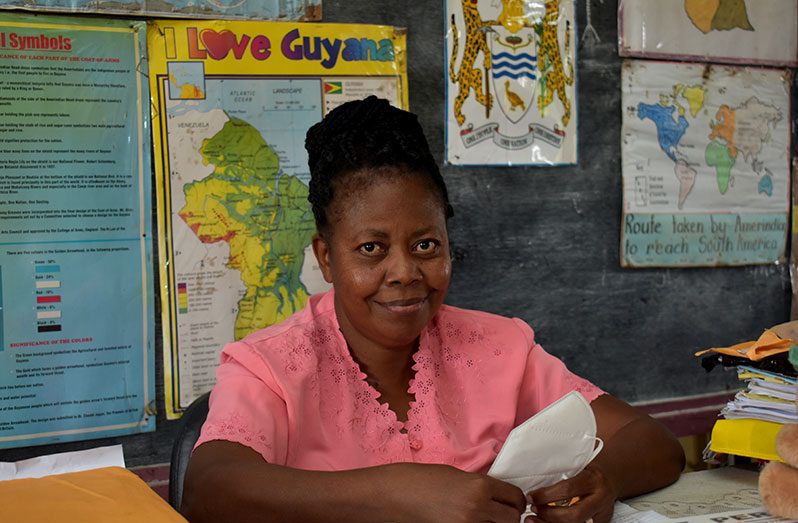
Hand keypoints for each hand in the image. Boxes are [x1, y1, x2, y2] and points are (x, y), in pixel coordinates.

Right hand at [384, 463, 525, 522]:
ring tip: (484, 518)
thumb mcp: (457, 476)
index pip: (515, 497)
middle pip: (512, 518)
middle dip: (510, 515)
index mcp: (479, 486)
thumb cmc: (420, 480)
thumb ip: (480, 486)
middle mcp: (477, 508)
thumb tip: (498, 497)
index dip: (516, 500)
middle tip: (501, 513)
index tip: (512, 502)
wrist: (394, 495)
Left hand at [526, 464, 617, 522]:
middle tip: (533, 509)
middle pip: (574, 514)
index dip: (545, 495)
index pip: (567, 490)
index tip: (530, 496)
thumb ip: (562, 469)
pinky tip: (545, 522)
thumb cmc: (589, 470)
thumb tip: (533, 474)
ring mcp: (601, 514)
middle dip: (549, 514)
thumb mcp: (579, 464)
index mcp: (593, 480)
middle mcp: (600, 499)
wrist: (612, 479)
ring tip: (534, 519)